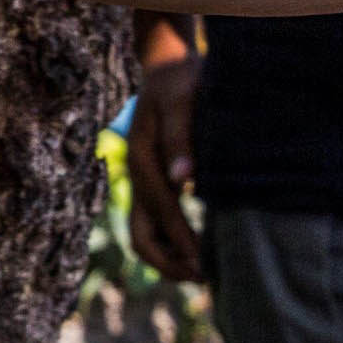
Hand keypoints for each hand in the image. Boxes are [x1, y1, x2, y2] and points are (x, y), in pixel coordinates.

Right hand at [126, 36, 203, 281]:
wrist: (167, 64)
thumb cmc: (181, 79)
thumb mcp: (184, 100)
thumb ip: (183, 138)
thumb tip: (184, 180)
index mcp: (142, 158)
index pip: (162, 210)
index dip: (182, 241)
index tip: (205, 264)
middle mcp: (138, 174)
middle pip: (141, 234)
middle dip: (169, 261)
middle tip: (203, 279)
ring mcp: (143, 179)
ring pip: (145, 233)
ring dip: (169, 257)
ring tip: (201, 273)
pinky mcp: (154, 178)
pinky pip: (155, 221)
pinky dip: (171, 241)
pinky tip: (197, 249)